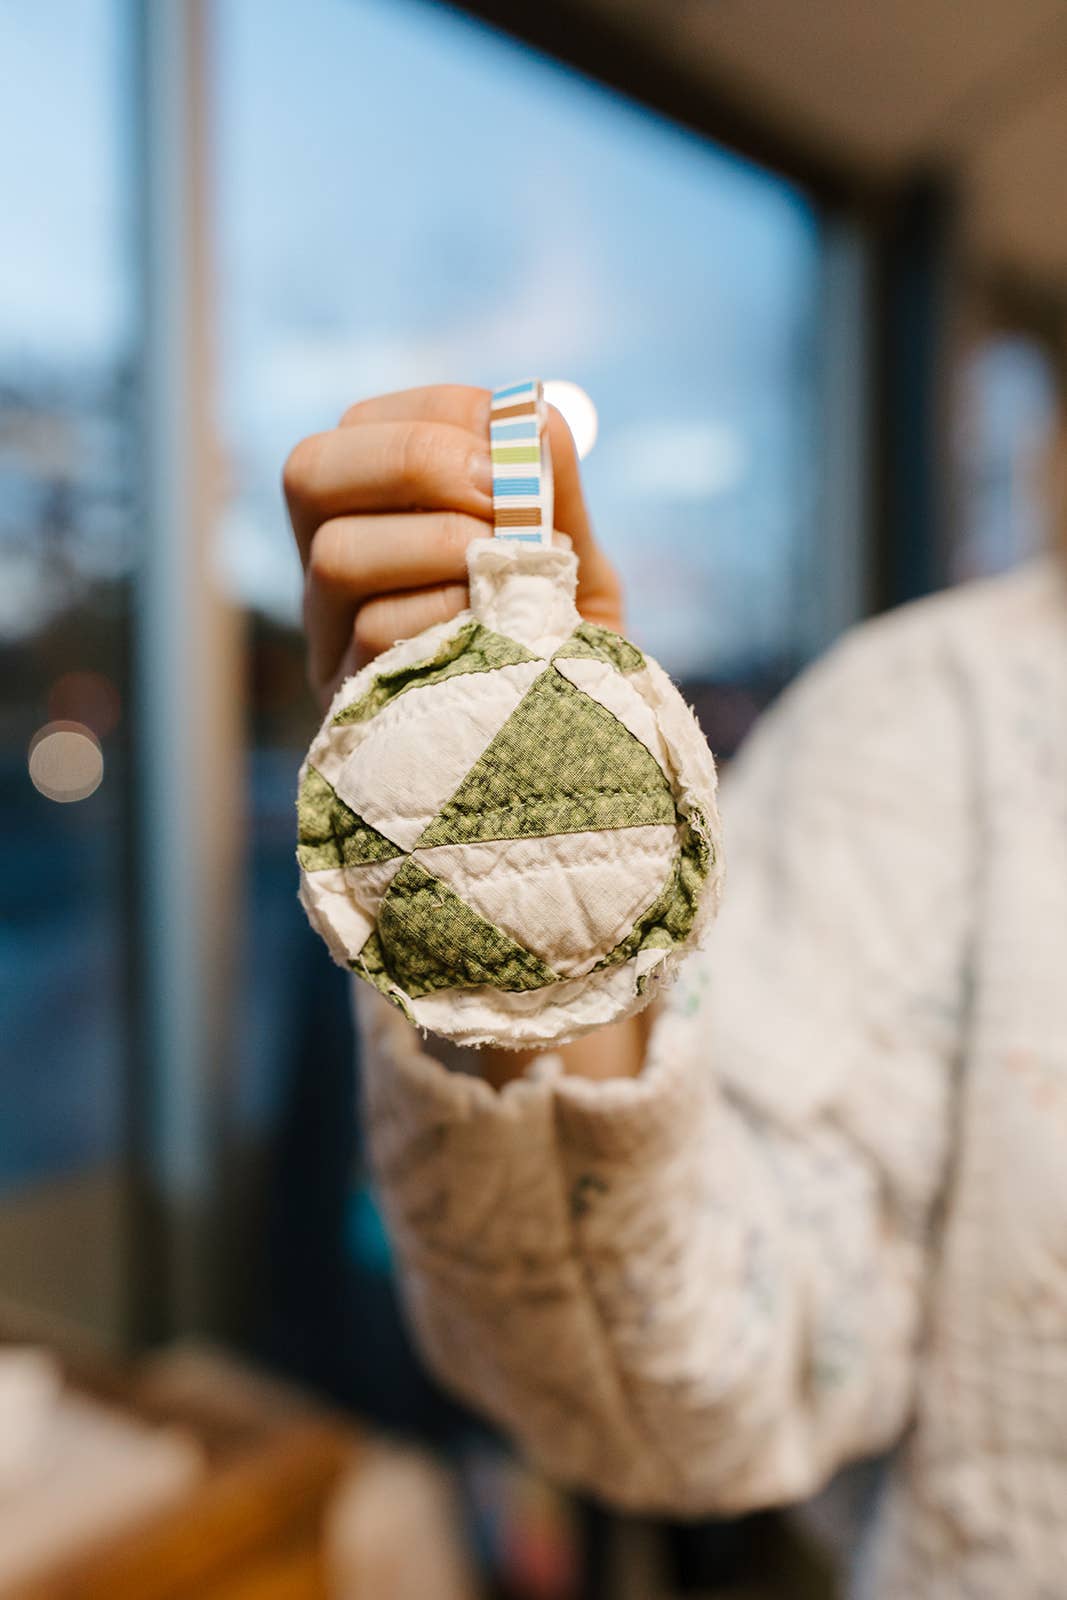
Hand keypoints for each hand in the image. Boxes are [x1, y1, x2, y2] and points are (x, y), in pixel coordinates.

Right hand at [284, 383, 624, 707]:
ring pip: (335, 557)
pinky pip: (373, 639)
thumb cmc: (567, 651)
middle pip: (309, 472)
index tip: (517, 451)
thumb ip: (557, 489)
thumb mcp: (573, 562)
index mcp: (379, 516)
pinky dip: (446, 617)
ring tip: (504, 572)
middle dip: (413, 459)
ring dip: (436, 546)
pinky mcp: (356, 708)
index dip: (440, 416)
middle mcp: (337, 574)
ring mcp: (334, 644)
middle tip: (498, 494)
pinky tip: (497, 634)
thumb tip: (536, 416)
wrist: (579, 760)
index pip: (361, 426)